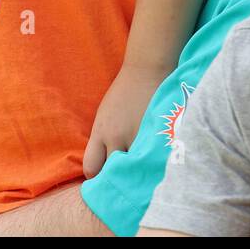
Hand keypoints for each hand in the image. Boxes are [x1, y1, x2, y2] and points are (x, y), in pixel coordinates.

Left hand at [83, 63, 167, 178]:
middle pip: (113, 173)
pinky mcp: (158, 136)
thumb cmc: (124, 92)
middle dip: (118, 177)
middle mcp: (117, 138)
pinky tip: (157, 162)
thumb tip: (102, 165)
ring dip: (138, 171)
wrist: (147, 70)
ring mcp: (139, 138)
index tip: (104, 176)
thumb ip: (102, 139)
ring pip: (136, 169)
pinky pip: (154, 159)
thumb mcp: (105, 116)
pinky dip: (154, 163)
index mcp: (101, 132)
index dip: (98, 176)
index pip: (91, 168)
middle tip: (125, 178)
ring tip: (142, 170)